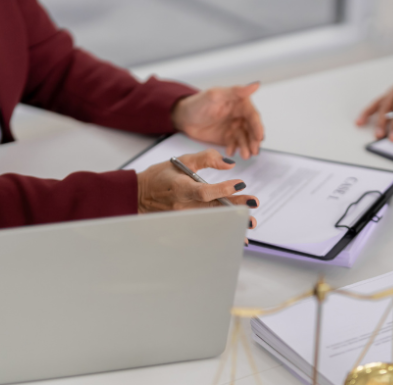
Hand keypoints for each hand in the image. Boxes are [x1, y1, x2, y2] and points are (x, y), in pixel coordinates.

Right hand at [137, 149, 258, 238]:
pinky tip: (232, 233)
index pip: (205, 192)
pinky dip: (219, 230)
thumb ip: (207, 158)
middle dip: (234, 209)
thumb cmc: (161, 176)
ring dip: (230, 223)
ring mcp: (182, 217)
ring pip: (211, 221)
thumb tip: (230, 164)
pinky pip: (203, 228)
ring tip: (248, 226)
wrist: (139, 195)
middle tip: (253, 209)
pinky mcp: (182, 224)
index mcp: (181, 187)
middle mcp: (182, 205)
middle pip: (212, 209)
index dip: (223, 190)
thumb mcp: (182, 160)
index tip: (240, 184)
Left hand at [172, 82, 263, 159]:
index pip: (253, 116)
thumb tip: (255, 85)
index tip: (259, 137)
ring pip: (245, 139)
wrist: (183, 118)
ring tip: (245, 155)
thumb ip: (236, 91)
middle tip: (253, 150)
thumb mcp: (216, 95)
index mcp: (240, 103)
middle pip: (252, 129)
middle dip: (254, 141)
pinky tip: (230, 152)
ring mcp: (234, 127)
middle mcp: (239, 115)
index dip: (257, 127)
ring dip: (246, 147)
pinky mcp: (228, 138)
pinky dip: (235, 149)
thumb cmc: (197, 103)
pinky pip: (235, 145)